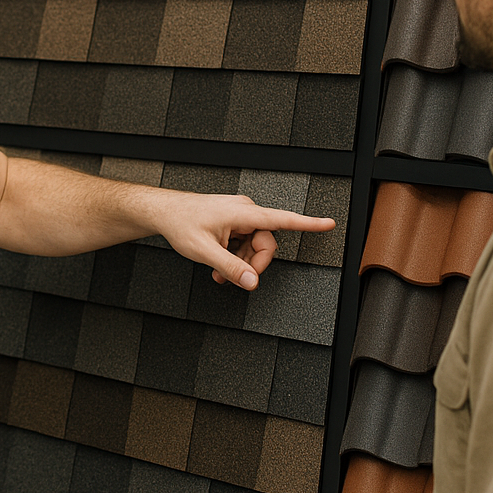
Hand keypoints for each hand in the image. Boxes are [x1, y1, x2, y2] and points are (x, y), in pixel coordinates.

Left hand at [154, 193, 335, 290]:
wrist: (164, 212)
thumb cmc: (181, 223)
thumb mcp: (205, 251)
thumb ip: (230, 267)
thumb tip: (251, 282)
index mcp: (244, 212)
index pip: (283, 219)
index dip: (308, 223)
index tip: (328, 223)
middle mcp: (245, 211)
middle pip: (266, 243)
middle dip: (253, 264)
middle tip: (235, 278)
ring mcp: (238, 216)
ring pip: (254, 246)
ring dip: (241, 263)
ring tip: (220, 274)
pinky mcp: (232, 222)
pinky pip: (243, 243)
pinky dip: (234, 257)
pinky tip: (219, 266)